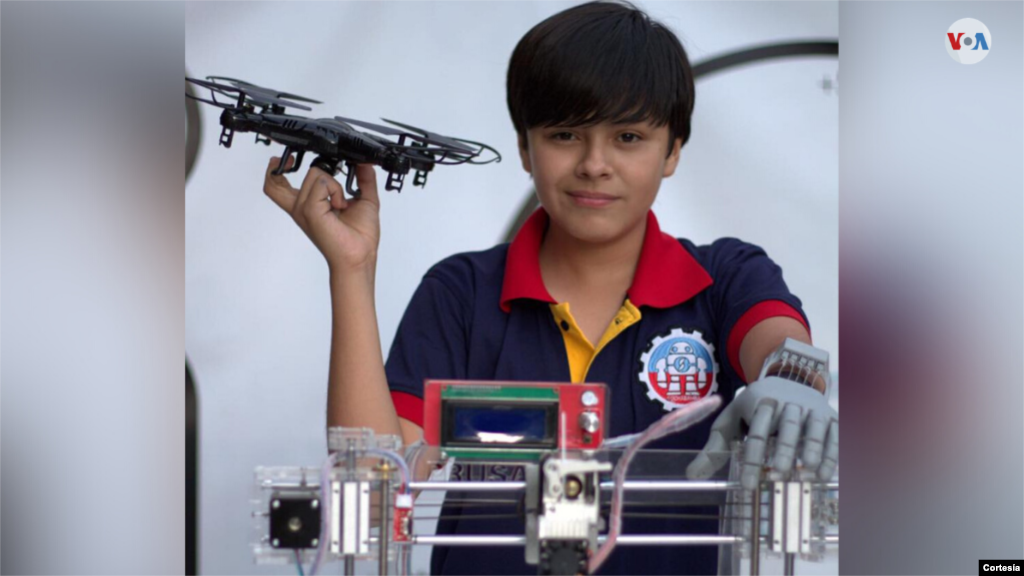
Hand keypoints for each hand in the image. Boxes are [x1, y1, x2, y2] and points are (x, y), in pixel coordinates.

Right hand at [262, 155, 379, 270]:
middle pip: (276, 180)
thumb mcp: (365, 199)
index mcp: (307, 205)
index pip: (276, 185)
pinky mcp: (310, 210)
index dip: (274, 169)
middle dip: (283, 166)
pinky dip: (336, 189)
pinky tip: (340, 205)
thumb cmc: (359, 236)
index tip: (287, 160)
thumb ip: (364, 178)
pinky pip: (322, 183)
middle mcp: (300, 207)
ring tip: (341, 204)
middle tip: (309, 172)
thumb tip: (365, 162)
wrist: (360, 255)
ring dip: (334, 184)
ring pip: (314, 173)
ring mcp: (303, 209)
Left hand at [686, 378, 837, 489]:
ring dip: (811, 450)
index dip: (753, 459)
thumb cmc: (753, 409)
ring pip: (814, 429)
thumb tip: (691, 476)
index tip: (749, 485)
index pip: (757, 432)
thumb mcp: (731, 421)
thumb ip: (713, 448)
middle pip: (788, 427)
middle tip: (779, 473)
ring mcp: (811, 408)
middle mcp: (788, 403)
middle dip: (784, 450)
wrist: (787, 379)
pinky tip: (822, 475)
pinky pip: (833, 434)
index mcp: (760, 402)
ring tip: (805, 474)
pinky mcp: (829, 416)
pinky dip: (831, 454)